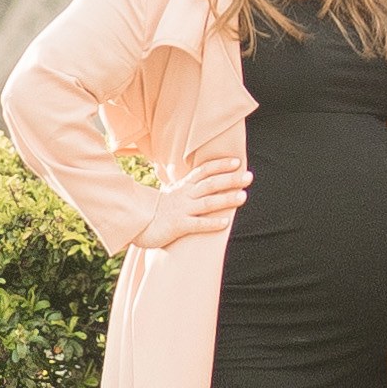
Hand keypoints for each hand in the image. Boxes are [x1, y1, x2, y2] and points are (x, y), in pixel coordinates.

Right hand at [136, 157, 251, 248]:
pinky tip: (225, 223)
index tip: (237, 162)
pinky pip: (197, 224)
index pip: (204, 170)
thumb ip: (190, 186)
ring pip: (208, 202)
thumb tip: (207, 179)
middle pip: (211, 183)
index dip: (221, 165)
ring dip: (226, 199)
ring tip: (243, 197)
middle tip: (249, 176)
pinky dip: (212, 223)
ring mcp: (182, 209)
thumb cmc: (159, 209)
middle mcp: (185, 195)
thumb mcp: (174, 192)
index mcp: (184, 185)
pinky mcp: (178, 226)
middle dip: (230, 179)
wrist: (138, 223)